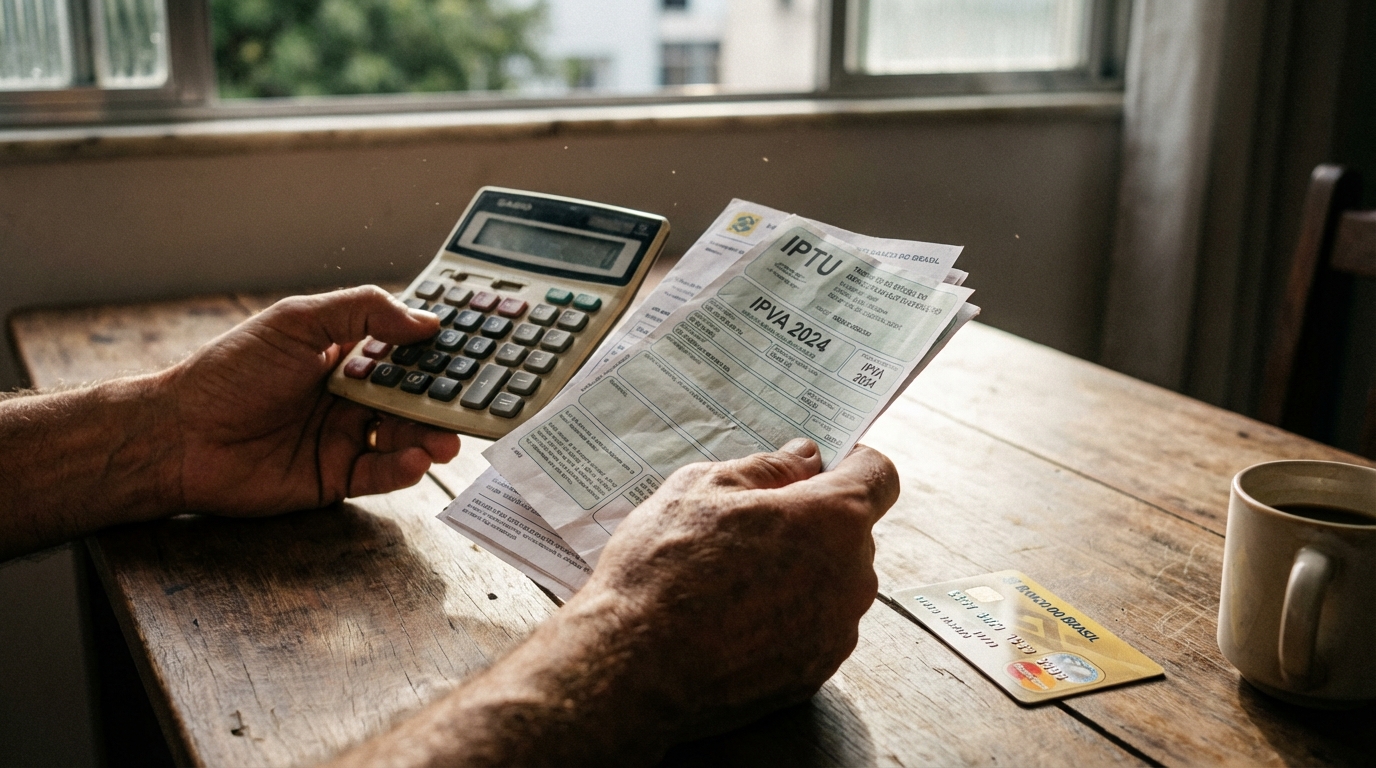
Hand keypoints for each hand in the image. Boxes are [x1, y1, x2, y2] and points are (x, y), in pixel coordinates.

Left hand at [162, 286, 459, 514]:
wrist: (179, 437)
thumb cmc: (230, 373)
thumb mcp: (296, 322)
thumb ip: (363, 312)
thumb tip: (426, 322)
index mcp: (343, 354)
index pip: (403, 349)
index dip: (437, 350)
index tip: (476, 348)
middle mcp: (349, 395)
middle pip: (413, 397)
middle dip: (445, 400)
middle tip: (475, 402)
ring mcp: (344, 437)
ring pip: (404, 437)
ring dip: (431, 437)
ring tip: (448, 439)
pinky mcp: (335, 478)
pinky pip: (381, 474)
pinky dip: (403, 468)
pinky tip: (416, 459)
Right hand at [582, 438, 899, 743]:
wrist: (633, 667)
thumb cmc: (665, 567)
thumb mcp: (703, 488)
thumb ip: (768, 468)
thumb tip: (804, 458)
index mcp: (835, 519)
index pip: (879, 475)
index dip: (851, 464)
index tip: (820, 469)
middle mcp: (853, 576)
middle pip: (850, 533)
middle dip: (811, 524)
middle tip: (747, 527)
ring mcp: (837, 632)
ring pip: (830, 584)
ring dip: (798, 574)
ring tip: (729, 581)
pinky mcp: (815, 674)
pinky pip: (811, 630)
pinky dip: (783, 621)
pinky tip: (730, 622)